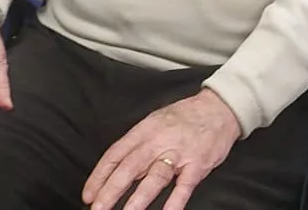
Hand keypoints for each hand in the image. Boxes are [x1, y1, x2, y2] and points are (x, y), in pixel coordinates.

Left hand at [81, 90, 241, 209]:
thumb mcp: (154, 122)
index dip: (99, 176)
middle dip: (111, 191)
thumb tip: (117, 168)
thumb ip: (137, 145)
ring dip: (137, 200)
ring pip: (153, 178)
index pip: (115, 155)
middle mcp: (157, 142)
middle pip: (129, 169)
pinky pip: (184, 186)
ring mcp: (178, 154)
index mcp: (143, 131)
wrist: (218, 108)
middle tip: (97, 209)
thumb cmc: (184, 116)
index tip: (88, 195)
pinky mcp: (197, 165)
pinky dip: (175, 202)